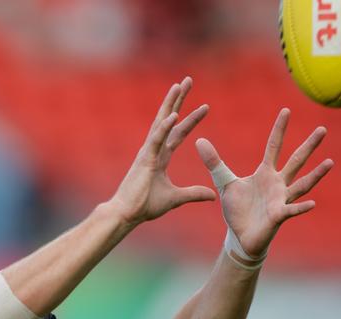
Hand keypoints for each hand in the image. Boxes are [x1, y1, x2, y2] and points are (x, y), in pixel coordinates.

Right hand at [110, 77, 215, 225]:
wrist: (127, 214)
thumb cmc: (144, 206)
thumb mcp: (175, 199)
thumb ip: (193, 193)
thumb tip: (213, 195)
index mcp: (160, 157)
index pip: (178, 134)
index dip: (191, 120)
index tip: (206, 106)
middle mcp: (153, 150)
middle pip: (168, 119)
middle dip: (178, 100)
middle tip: (187, 81)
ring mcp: (148, 153)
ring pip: (161, 122)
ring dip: (170, 103)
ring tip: (179, 86)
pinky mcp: (144, 160)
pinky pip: (156, 140)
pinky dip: (165, 127)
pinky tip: (174, 115)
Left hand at [196, 108, 333, 257]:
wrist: (240, 235)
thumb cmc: (237, 209)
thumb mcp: (224, 182)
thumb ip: (214, 162)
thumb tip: (199, 140)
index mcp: (264, 173)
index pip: (273, 147)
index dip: (279, 130)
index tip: (286, 110)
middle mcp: (277, 183)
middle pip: (295, 161)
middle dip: (308, 146)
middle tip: (322, 128)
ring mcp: (280, 199)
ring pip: (301, 185)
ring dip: (315, 175)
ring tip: (329, 162)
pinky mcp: (278, 216)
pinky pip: (291, 211)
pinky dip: (300, 207)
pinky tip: (312, 203)